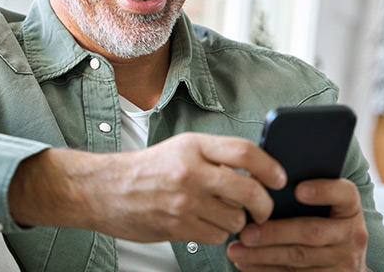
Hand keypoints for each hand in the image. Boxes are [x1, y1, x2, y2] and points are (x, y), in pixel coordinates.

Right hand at [9, 132, 286, 243]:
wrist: (104, 190)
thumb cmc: (146, 169)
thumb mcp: (181, 148)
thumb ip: (215, 156)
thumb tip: (256, 169)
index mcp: (194, 146)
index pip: (245, 152)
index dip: (270, 167)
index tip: (279, 178)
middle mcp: (191, 171)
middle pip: (249, 190)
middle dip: (264, 205)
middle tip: (264, 209)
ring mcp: (184, 201)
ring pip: (235, 219)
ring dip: (236, 221)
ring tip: (223, 214)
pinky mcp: (177, 226)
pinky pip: (216, 236)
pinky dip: (217, 234)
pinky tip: (205, 224)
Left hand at [226, 178, 368, 270]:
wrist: (344, 263)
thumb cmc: (324, 224)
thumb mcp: (325, 208)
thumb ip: (303, 192)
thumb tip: (261, 181)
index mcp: (350, 208)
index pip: (344, 194)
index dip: (323, 190)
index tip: (298, 189)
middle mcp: (353, 235)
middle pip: (312, 231)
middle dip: (275, 232)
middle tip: (245, 232)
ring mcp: (343, 261)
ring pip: (298, 257)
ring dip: (263, 254)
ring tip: (237, 249)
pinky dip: (266, 270)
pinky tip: (246, 263)